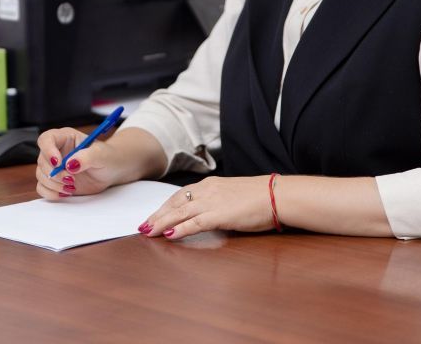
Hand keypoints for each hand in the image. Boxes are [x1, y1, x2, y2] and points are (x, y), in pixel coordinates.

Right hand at [35, 127, 121, 200]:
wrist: (112, 171)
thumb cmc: (108, 157)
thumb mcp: (102, 154)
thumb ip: (88, 156)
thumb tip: (70, 164)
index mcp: (66, 137)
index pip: (47, 139)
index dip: (48, 150)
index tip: (58, 163)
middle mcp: (57, 150)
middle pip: (42, 160)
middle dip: (54, 173)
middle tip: (71, 179)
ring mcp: (55, 167)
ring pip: (41, 175)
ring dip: (54, 184)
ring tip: (72, 186)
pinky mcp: (55, 181)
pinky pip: (42, 188)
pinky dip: (51, 193)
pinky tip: (66, 192)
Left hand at [138, 176, 274, 239]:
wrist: (277, 195)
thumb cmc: (261, 197)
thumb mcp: (234, 196)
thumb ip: (220, 202)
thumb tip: (212, 214)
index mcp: (212, 184)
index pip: (182, 194)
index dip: (166, 205)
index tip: (155, 214)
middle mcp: (208, 189)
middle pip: (175, 202)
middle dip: (158, 214)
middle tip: (143, 225)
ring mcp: (212, 202)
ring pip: (179, 212)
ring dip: (161, 222)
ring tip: (148, 232)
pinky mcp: (218, 215)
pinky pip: (193, 223)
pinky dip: (178, 229)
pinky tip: (168, 236)